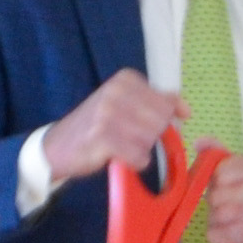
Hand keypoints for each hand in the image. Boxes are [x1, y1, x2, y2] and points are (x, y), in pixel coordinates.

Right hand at [39, 69, 189, 185]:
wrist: (56, 147)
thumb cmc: (95, 126)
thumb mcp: (124, 103)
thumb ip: (156, 102)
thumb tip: (186, 109)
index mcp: (125, 79)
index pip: (167, 104)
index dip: (162, 122)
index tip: (143, 126)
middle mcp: (116, 91)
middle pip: (161, 123)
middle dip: (150, 137)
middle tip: (128, 139)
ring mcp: (108, 113)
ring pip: (151, 140)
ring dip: (140, 150)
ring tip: (121, 146)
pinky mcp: (102, 137)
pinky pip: (138, 156)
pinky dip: (134, 162)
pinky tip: (120, 158)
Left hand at [198, 145, 242, 242]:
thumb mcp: (234, 168)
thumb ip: (215, 152)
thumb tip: (197, 142)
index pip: (223, 172)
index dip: (217, 178)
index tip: (225, 182)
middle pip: (219, 194)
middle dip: (215, 199)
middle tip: (223, 201)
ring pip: (218, 213)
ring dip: (214, 216)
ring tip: (223, 215)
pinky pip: (216, 233)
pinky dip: (215, 233)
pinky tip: (225, 230)